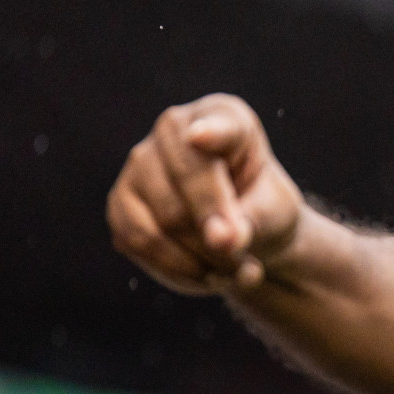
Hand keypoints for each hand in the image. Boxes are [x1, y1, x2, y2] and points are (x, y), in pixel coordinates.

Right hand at [107, 94, 304, 294]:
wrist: (240, 228)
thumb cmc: (262, 207)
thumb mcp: (274, 212)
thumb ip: (253, 220)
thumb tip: (221, 241)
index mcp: (223, 115)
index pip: (219, 125)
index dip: (211, 132)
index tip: (201, 137)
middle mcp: (172, 130)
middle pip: (187, 184)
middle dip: (218, 233)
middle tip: (250, 270)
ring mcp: (138, 166)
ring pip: (163, 221)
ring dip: (203, 261)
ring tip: (238, 275)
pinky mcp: (119, 206)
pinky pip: (142, 245)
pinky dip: (179, 271)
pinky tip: (209, 278)